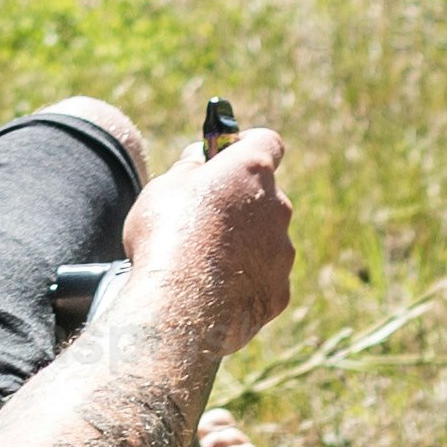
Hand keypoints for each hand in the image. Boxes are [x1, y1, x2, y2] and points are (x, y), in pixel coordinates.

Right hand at [122, 119, 293, 350]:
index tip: (225, 156)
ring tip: (203, 261)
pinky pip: (264, 276)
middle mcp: (277, 205)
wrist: (181, 305)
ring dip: (243, 241)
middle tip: (203, 216)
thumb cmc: (167, 237)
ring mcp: (283, 250)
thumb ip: (189, 169)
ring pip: (266, 237)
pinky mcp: (280, 289)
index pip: (266, 142)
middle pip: (264, 193)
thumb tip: (200, 160)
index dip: (245, 146)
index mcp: (251, 170)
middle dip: (239, 200)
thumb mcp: (163, 187)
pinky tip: (214, 289)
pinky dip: (245, 279)